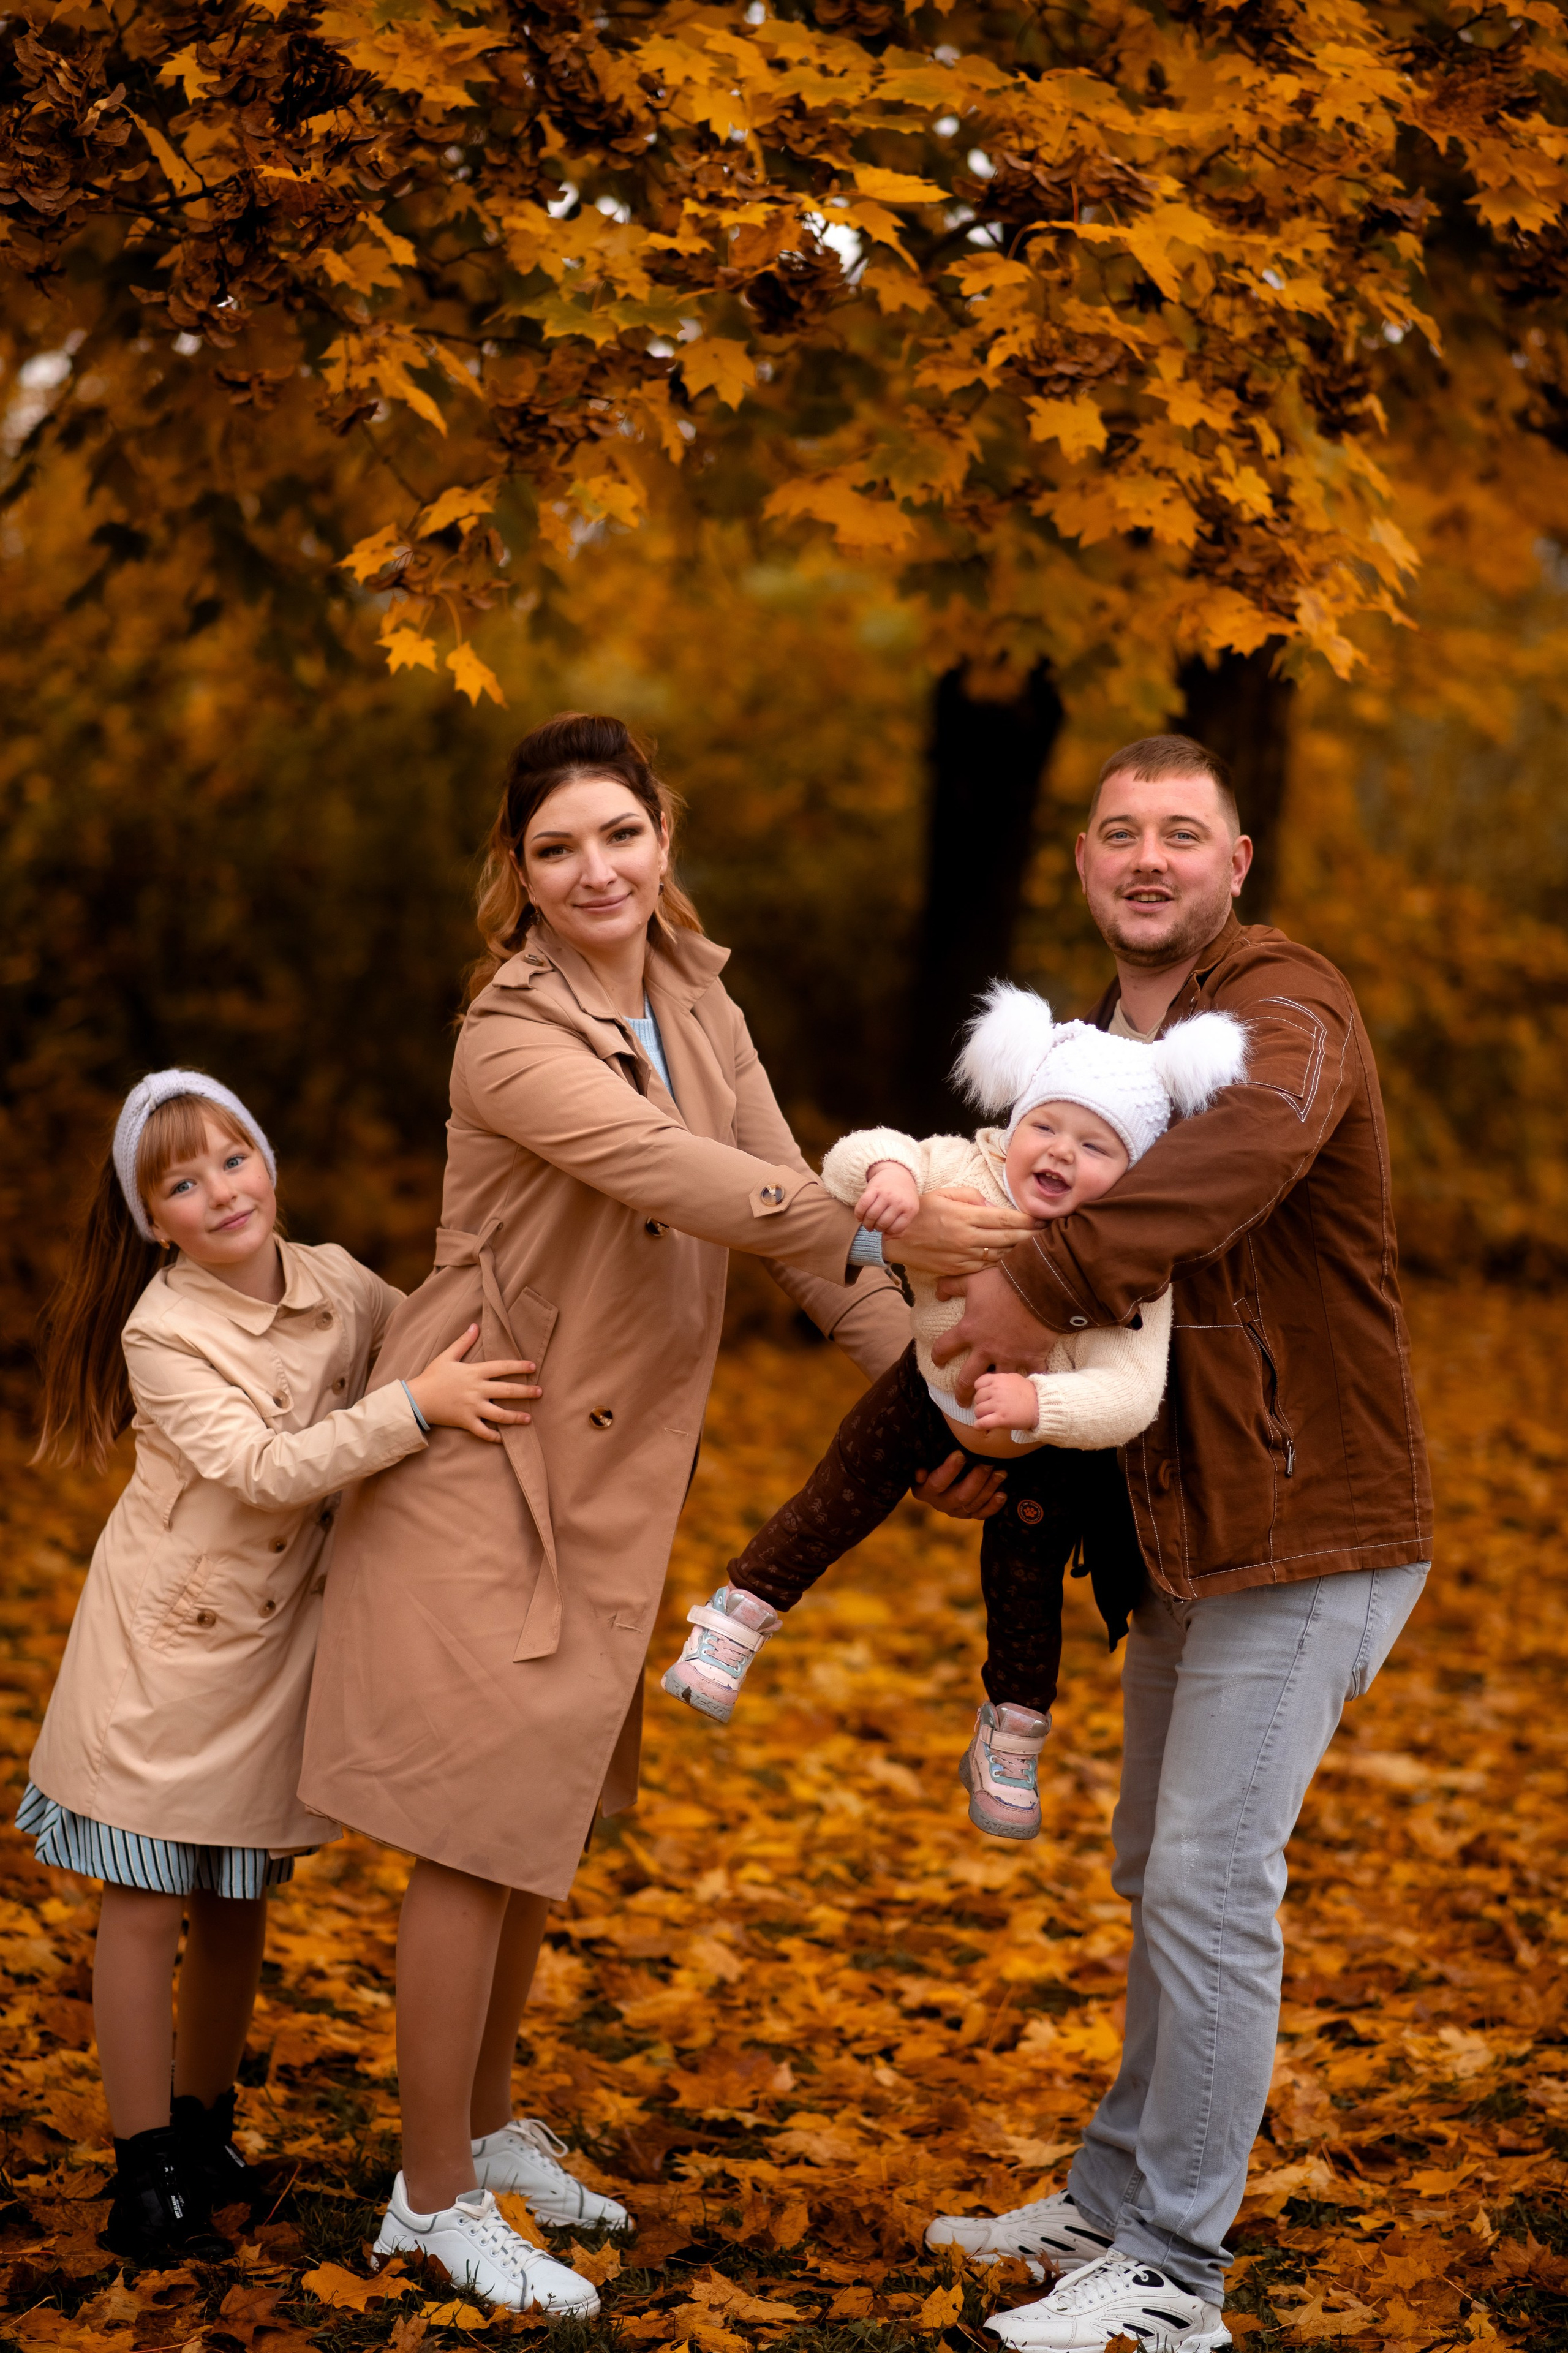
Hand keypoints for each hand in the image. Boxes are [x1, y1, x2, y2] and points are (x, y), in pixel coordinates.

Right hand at [406, 1325, 541, 1442]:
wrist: (416, 1399)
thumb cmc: (432, 1376)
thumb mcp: (447, 1356)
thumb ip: (463, 1342)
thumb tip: (474, 1326)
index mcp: (474, 1372)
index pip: (502, 1367)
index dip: (519, 1367)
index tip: (533, 1367)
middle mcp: (476, 1390)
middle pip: (507, 1391)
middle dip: (526, 1392)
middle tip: (540, 1392)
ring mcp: (472, 1407)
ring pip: (499, 1414)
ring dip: (516, 1417)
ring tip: (529, 1418)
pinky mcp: (466, 1422)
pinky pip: (483, 1432)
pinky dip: (495, 1437)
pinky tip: (505, 1439)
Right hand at [854, 1161, 921, 1237]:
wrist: (898, 1174)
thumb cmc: (903, 1197)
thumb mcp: (909, 1211)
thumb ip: (901, 1228)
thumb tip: (885, 1237)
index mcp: (910, 1209)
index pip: (896, 1229)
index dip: (887, 1232)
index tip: (884, 1230)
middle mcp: (899, 1202)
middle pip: (882, 1223)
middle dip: (876, 1228)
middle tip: (874, 1227)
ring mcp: (886, 1194)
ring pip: (871, 1216)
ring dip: (866, 1223)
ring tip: (867, 1223)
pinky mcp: (874, 1188)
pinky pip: (863, 1205)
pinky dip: (858, 1214)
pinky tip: (859, 1217)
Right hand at [893, 1187, 1038, 1276]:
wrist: (894, 1238)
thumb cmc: (920, 1211)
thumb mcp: (944, 1194)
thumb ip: (972, 1196)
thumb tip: (994, 1206)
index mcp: (965, 1215)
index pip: (1005, 1219)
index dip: (1027, 1220)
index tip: (1042, 1219)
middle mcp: (967, 1237)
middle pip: (1009, 1239)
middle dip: (1031, 1236)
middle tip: (1049, 1235)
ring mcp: (963, 1256)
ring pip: (1001, 1255)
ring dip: (1020, 1252)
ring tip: (1037, 1248)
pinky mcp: (958, 1269)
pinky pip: (986, 1267)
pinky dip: (1002, 1264)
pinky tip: (1014, 1261)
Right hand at [910, 1450, 1007, 1519]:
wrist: (939, 1476)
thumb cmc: (931, 1460)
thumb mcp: (924, 1459)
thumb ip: (922, 1462)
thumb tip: (920, 1473)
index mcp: (924, 1490)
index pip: (937, 1483)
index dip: (949, 1470)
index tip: (961, 1454)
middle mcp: (939, 1504)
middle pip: (960, 1496)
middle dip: (976, 1479)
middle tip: (989, 1463)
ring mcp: (954, 1511)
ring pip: (973, 1504)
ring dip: (989, 1488)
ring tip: (1001, 1473)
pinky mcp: (967, 1515)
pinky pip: (981, 1514)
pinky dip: (993, 1506)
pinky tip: (1002, 1494)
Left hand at [931, 1265, 1058, 1403]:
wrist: (1038, 1288)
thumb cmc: (1003, 1284)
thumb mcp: (972, 1280)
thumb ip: (951, 1285)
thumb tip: (937, 1292)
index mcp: (969, 1331)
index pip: (944, 1347)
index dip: (938, 1356)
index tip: (938, 1362)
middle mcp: (986, 1349)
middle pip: (967, 1378)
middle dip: (962, 1392)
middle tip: (962, 1401)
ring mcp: (1009, 1356)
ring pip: (997, 1383)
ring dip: (993, 1394)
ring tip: (992, 1403)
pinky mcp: (1031, 1357)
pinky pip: (1033, 1376)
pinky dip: (1033, 1383)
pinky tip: (1031, 1391)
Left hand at [974, 1370, 1039, 1434]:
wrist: (1041, 1405)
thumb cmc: (1029, 1392)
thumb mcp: (1014, 1378)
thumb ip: (1000, 1379)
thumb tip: (991, 1382)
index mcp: (999, 1379)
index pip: (978, 1383)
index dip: (980, 1390)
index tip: (986, 1396)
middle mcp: (996, 1391)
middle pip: (978, 1398)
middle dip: (982, 1403)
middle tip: (989, 1408)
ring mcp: (998, 1405)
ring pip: (978, 1411)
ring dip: (981, 1416)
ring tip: (987, 1417)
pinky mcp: (1001, 1419)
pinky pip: (982, 1423)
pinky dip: (978, 1426)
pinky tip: (979, 1427)